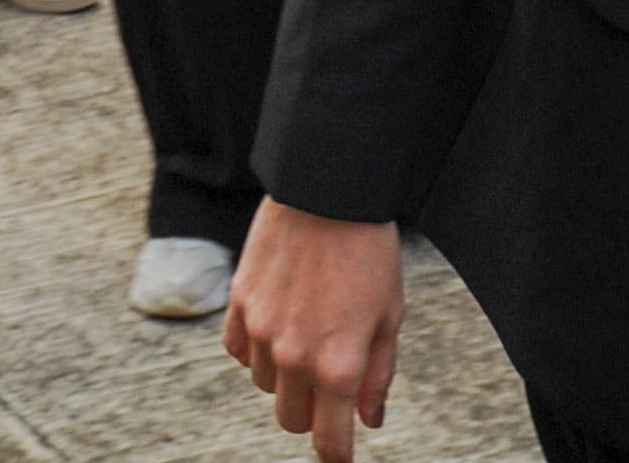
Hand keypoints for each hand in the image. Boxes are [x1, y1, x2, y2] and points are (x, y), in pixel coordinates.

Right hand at [227, 201, 402, 462]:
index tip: (339, 453)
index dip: (336, 453)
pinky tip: (277, 324)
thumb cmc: (369, 251)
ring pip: (265, 386)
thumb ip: (377, 375)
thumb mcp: (390, 316)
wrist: (327, 192)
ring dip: (284, 376)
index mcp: (338, 364)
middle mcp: (295, 356)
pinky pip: (238, 352)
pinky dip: (255, 350)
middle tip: (329, 383)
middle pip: (291, 420)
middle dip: (312, 413)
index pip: (328, 440)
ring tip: (307, 336)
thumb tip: (368, 420)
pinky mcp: (238, 304)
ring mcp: (261, 331)